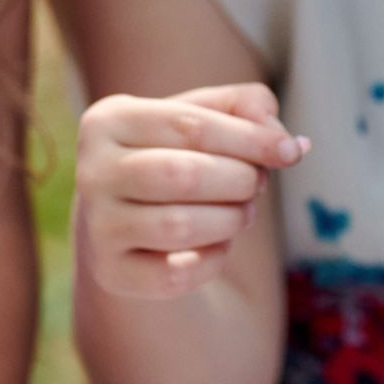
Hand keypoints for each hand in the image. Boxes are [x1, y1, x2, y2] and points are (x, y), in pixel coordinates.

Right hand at [75, 83, 306, 298]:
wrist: (122, 220)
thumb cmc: (173, 156)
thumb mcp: (202, 119)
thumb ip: (246, 109)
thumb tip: (288, 142)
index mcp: (107, 120)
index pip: (191, 125)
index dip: (251, 139)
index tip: (292, 152)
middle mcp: (91, 172)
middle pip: (185, 174)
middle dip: (238, 181)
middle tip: (255, 186)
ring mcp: (97, 226)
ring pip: (180, 226)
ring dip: (230, 221)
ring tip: (241, 214)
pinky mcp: (111, 272)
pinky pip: (177, 274)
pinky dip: (213, 260)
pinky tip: (217, 245)